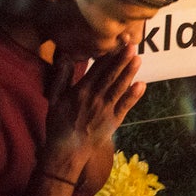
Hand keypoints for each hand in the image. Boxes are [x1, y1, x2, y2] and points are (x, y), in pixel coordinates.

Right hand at [45, 44, 144, 168]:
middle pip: (110, 76)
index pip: (96, 69)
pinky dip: (134, 96)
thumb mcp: (53, 99)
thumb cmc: (58, 124)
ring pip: (119, 88)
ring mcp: (105, 110)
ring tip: (138, 59)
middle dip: (121, 60)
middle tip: (132, 45)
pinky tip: (142, 85)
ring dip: (129, 73)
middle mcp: (94, 98)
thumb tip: (64, 57)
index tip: (116, 43)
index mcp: (80, 91)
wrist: (66, 151)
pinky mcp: (113, 121)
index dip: (107, 56)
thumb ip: (61, 78)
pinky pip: (125, 106)